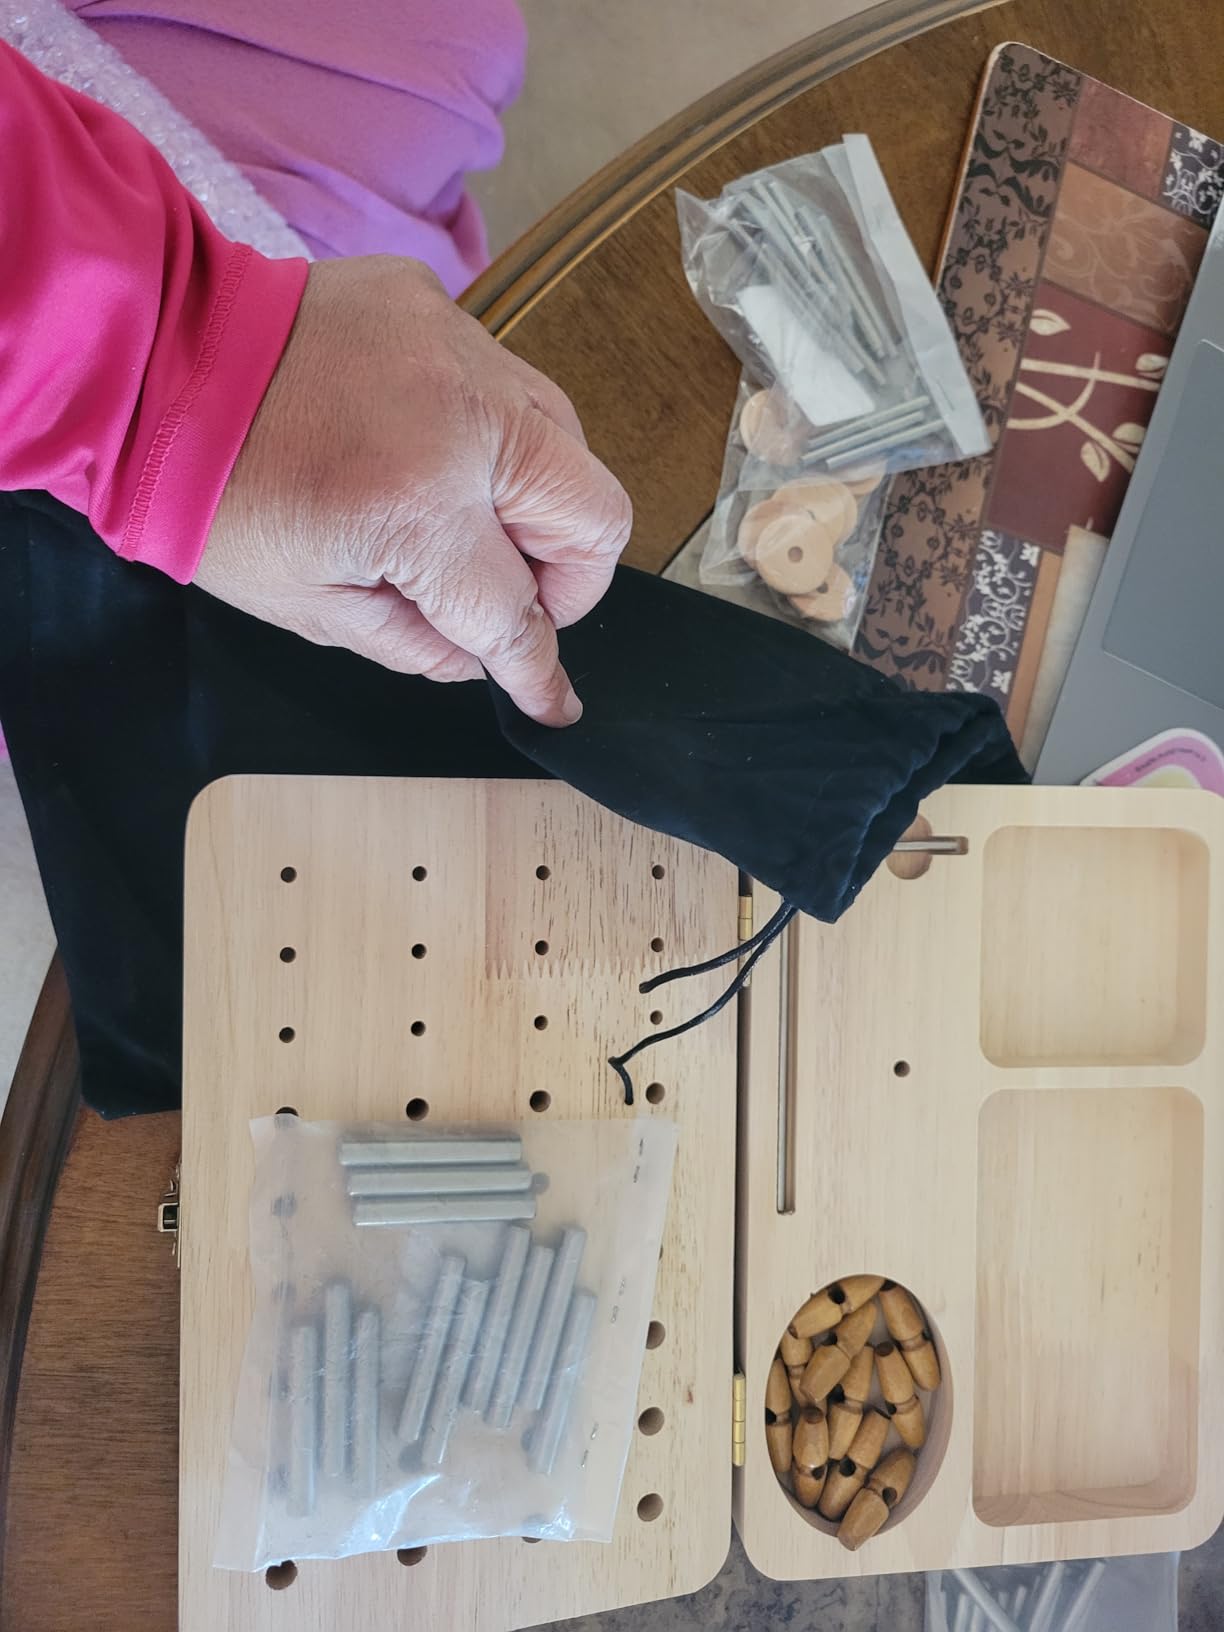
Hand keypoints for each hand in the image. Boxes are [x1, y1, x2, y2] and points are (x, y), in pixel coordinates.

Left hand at [198, 256, 631, 725]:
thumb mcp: (305, 607)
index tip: (549, 698)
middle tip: (515, 598)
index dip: (536, 670)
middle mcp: (466, 420)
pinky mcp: (439, 304)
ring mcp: (460, 349)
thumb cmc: (213, 494)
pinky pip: (507, 383)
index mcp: (420, 510)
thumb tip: (483, 658)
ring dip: (541, 501)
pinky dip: (490, 432)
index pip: (517, 612)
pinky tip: (427, 447)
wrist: (151, 359)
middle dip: (570, 580)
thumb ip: (413, 645)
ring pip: (569, 441)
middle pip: (595, 515)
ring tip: (473, 523)